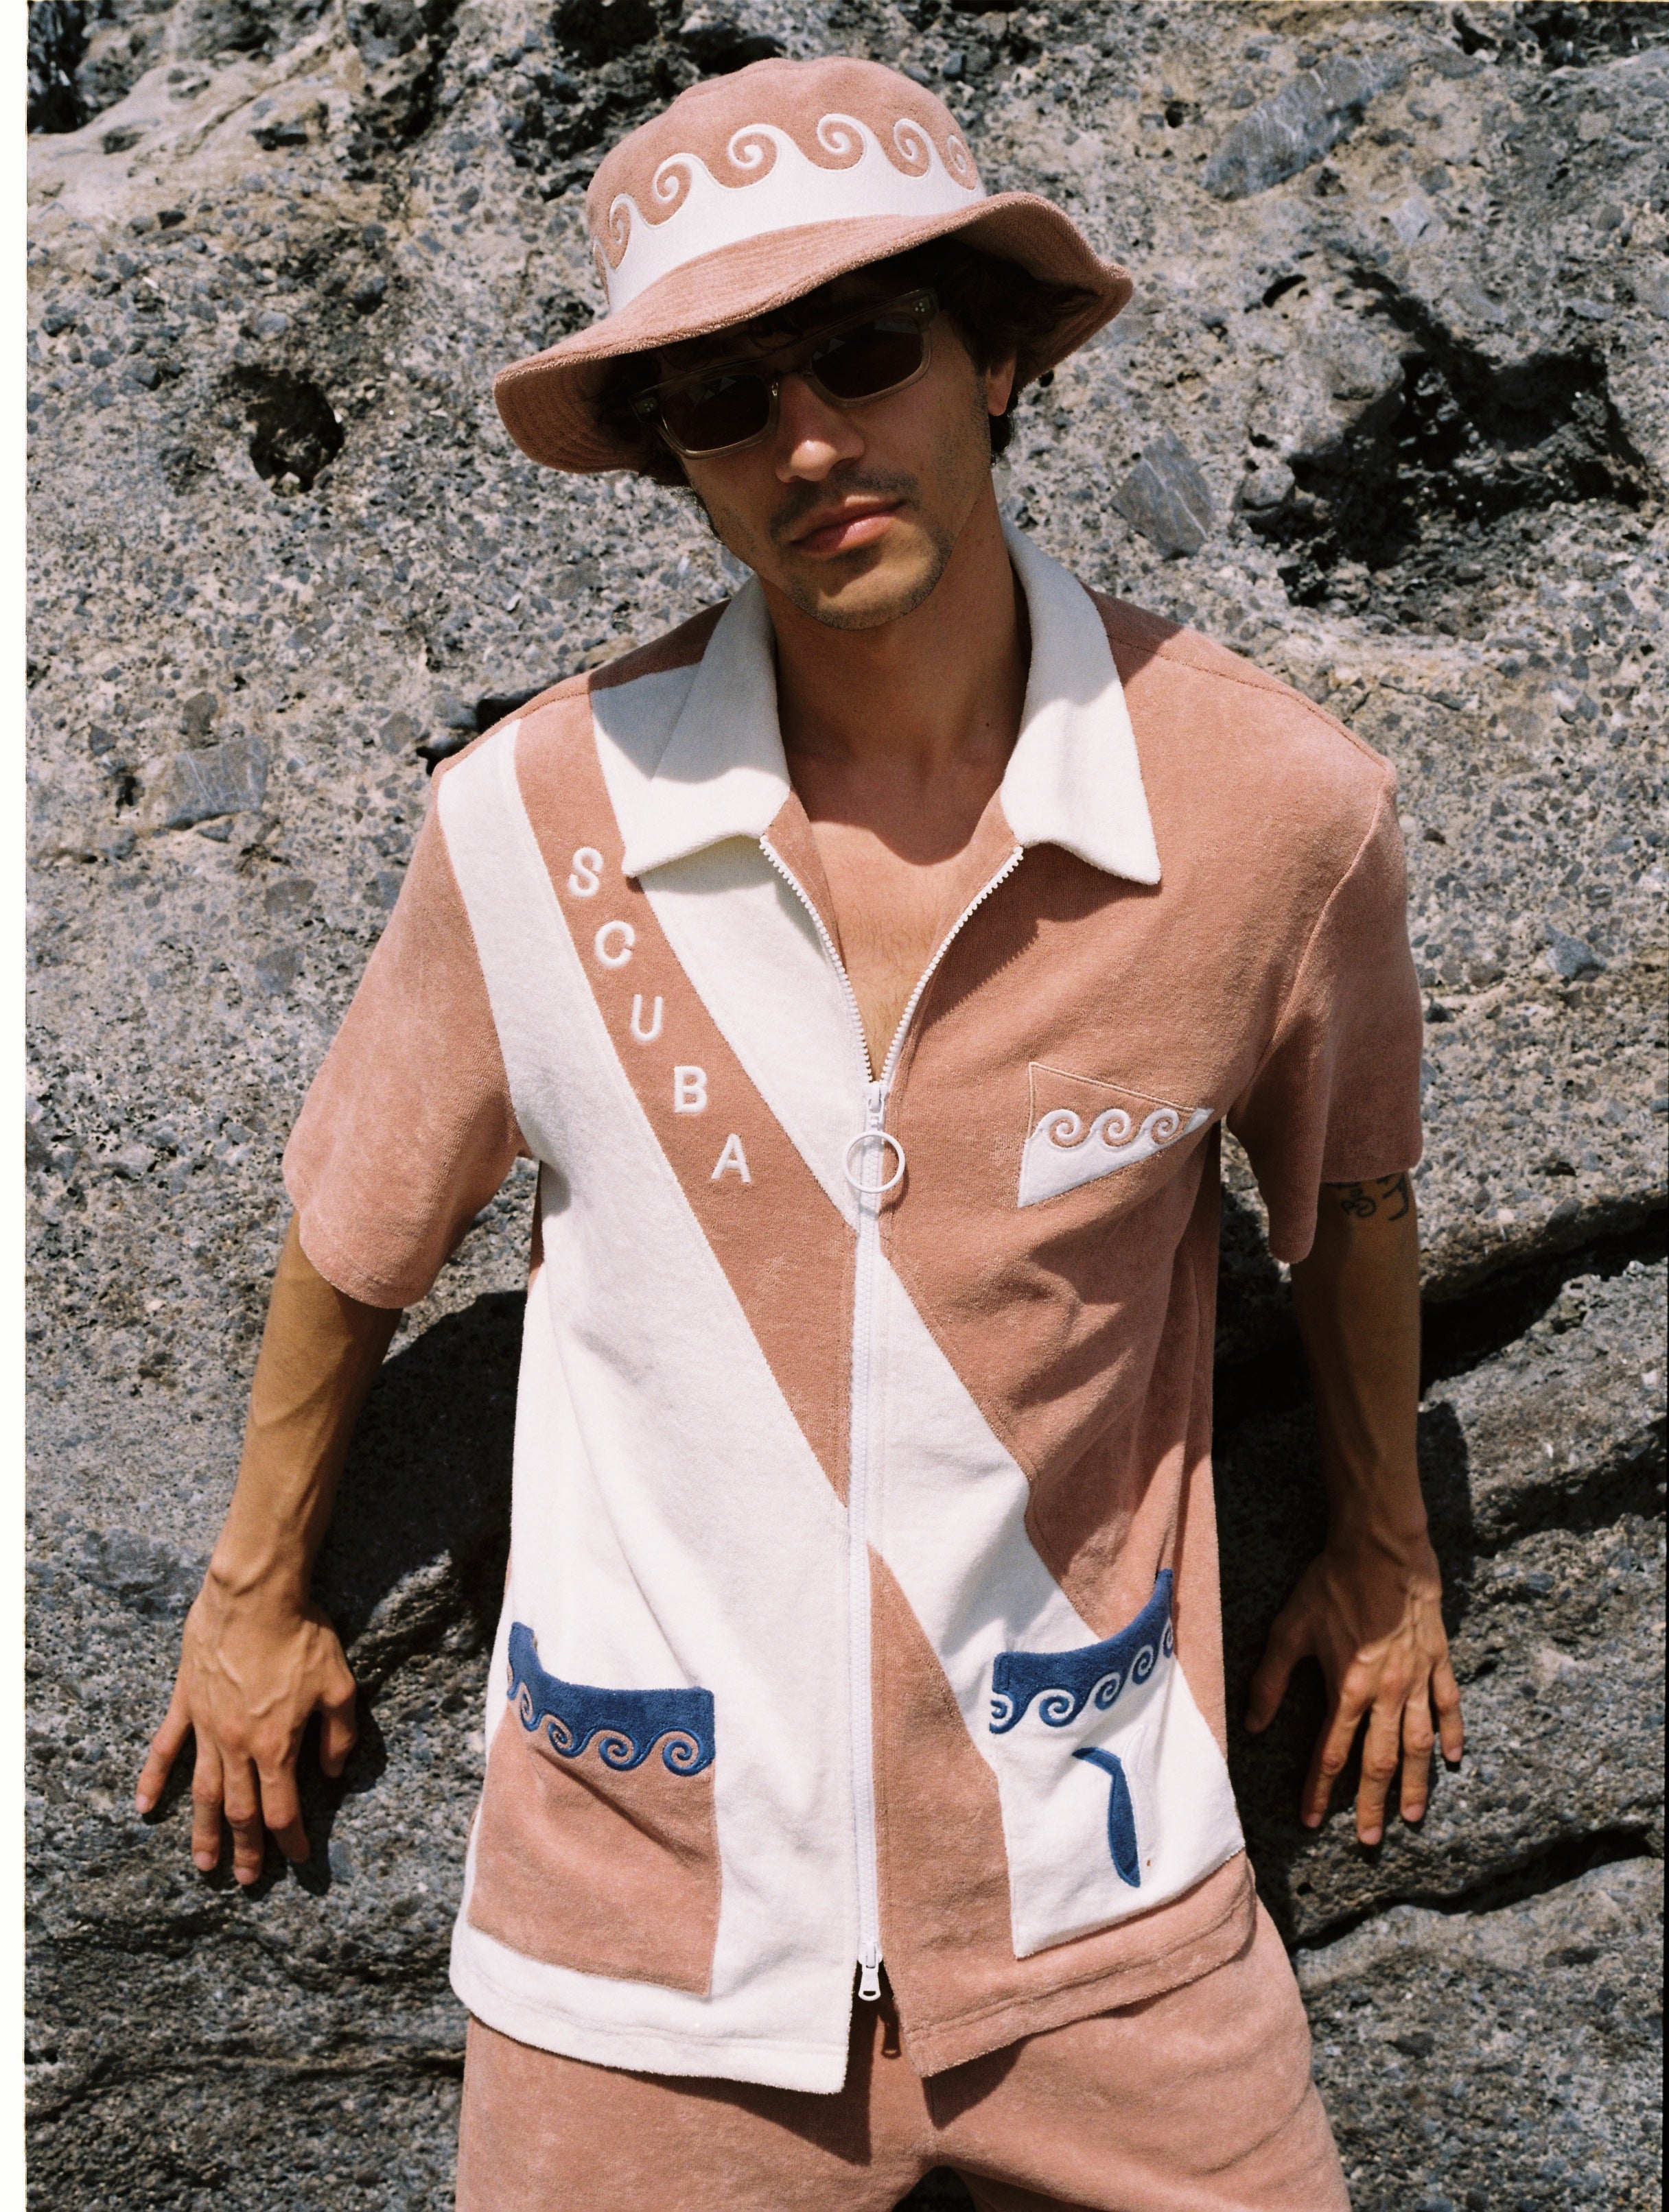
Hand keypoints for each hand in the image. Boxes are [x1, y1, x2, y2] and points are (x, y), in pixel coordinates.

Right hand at [135, 1570, 357, 1884]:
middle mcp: (238, 1746)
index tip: (300, 1858)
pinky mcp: (186, 1704)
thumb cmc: (302, 1636)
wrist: (256, 1596)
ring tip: (205, 1864)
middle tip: (248, 1881)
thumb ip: (338, 1735)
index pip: (283, 1808)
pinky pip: (165, 1749)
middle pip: (240, 1810)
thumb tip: (332, 1773)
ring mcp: (207, 1728)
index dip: (291, 1838)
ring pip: (203, 1792)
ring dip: (203, 1831)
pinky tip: (144, 1807)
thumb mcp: (339, 1686)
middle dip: (247, 1849)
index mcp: (278, 1746)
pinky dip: (153, 1780)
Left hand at [1244, 1529, 1463, 1844]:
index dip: (1319, 1789)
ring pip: (1419, 1744)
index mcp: (1348, 1689)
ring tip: (1411, 1816)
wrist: (1382, 1549)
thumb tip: (1251, 1724)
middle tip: (1368, 1840)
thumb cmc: (1331, 1584)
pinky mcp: (1439, 1660)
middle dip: (1371, 1805)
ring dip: (1415, 1784)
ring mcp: (1417, 1678)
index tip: (1310, 1819)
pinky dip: (1451, 1734)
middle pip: (1380, 1761)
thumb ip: (1269, 1679)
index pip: (1331, 1753)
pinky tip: (1451, 1759)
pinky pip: (1448, 1705)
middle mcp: (1387, 1692)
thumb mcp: (1290, 1629)